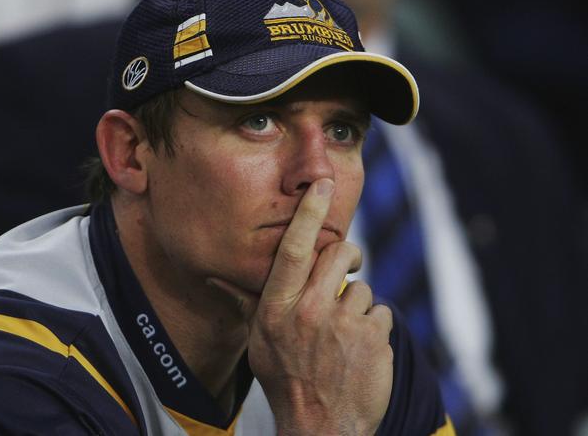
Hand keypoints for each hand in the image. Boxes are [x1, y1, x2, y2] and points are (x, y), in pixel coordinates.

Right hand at [209, 179, 393, 434]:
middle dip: (347, 255)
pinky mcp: (375, 339)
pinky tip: (362, 350)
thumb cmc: (285, 379)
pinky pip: (382, 313)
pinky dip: (374, 327)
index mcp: (278, 309)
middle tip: (347, 264)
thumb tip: (214, 276)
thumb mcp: (258, 342)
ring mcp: (344, 325)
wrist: (321, 427)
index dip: (309, 213)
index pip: (293, 249)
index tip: (322, 184)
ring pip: (362, 288)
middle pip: (338, 255)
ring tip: (345, 334)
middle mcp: (309, 312)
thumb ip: (245, 303)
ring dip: (357, 305)